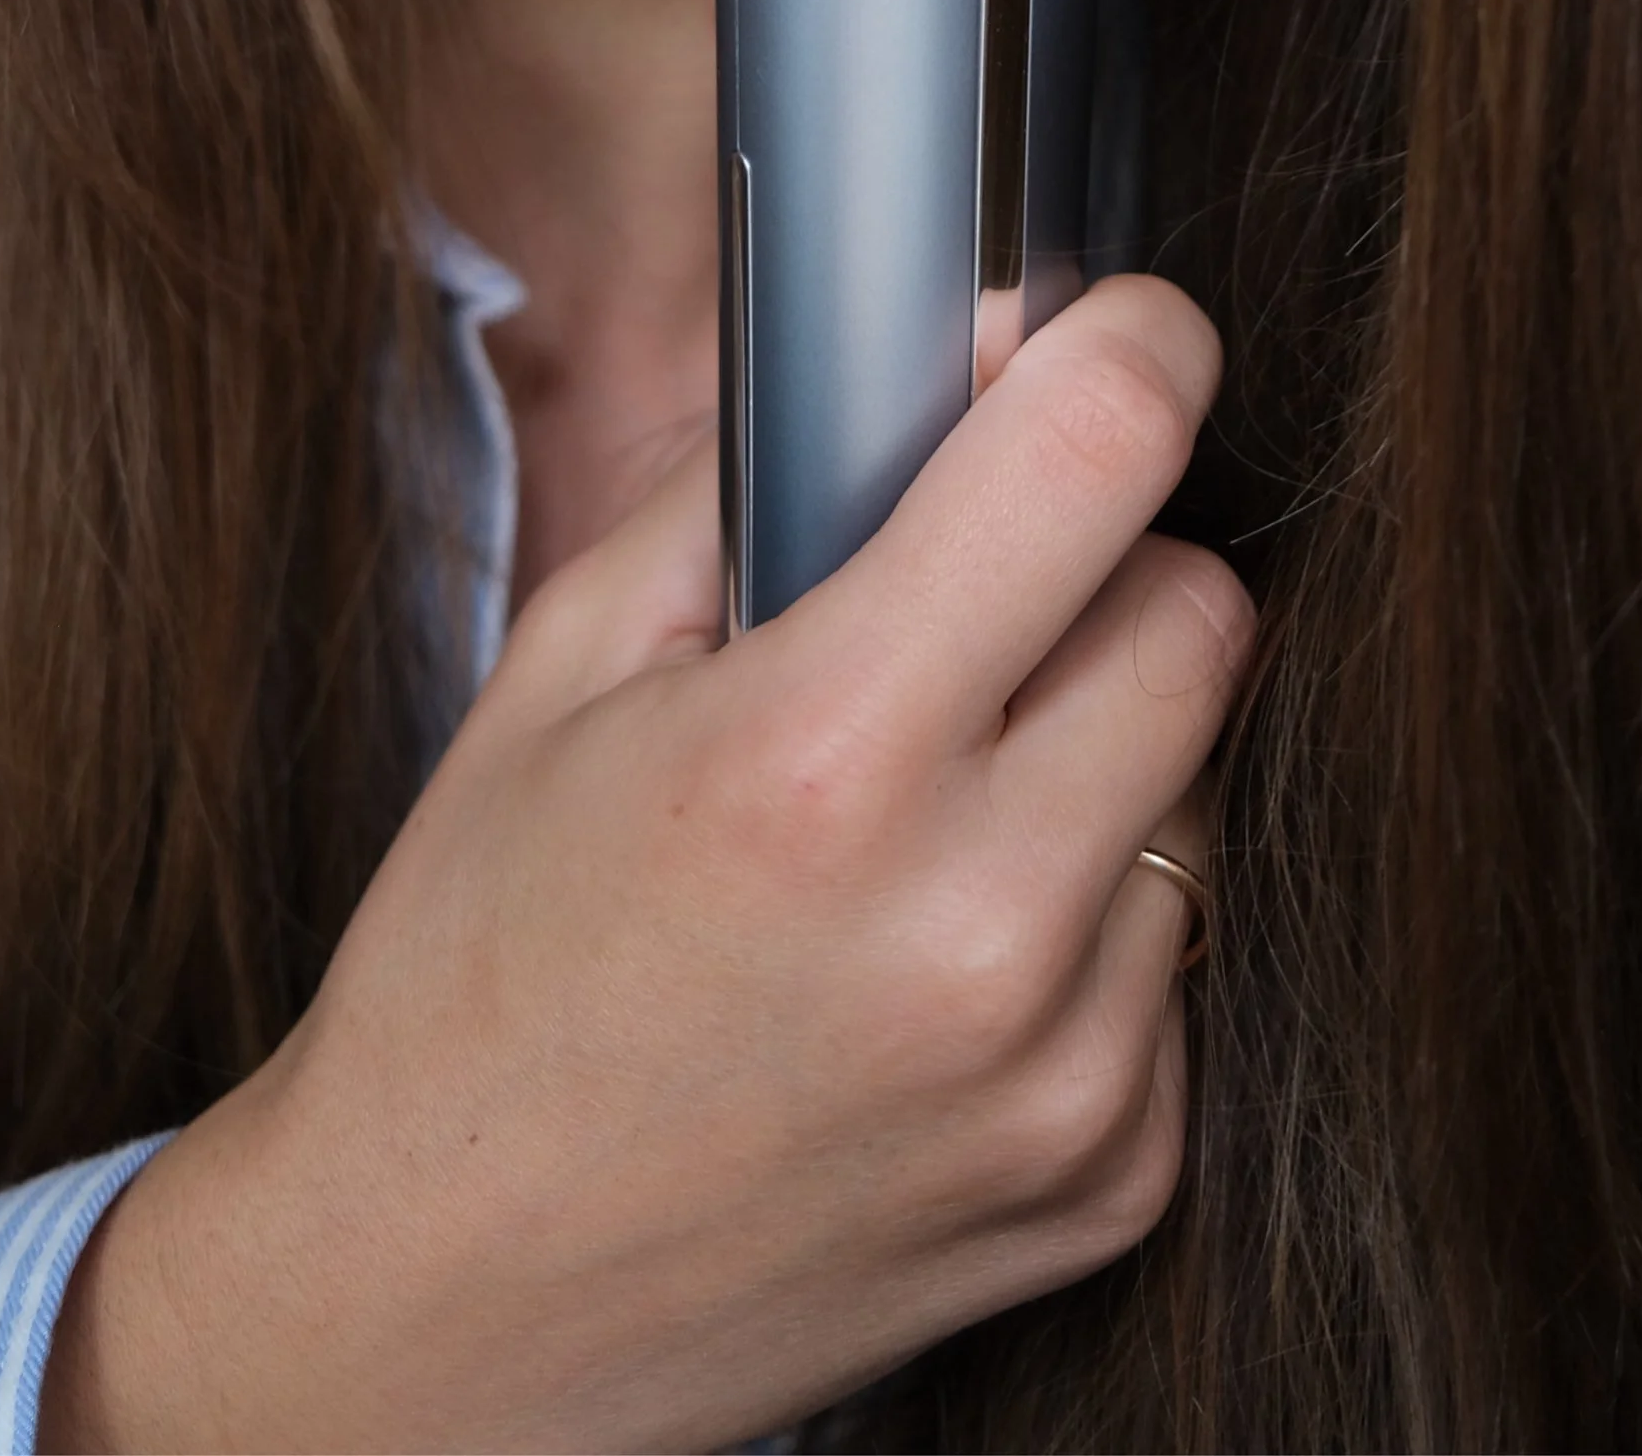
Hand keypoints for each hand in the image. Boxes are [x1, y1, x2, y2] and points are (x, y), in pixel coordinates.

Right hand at [40, 272, 1249, 1451]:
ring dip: (1101, 751)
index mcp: (818, 759)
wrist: (440, 1309)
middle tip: (979, 603)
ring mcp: (1061, 1077)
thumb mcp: (566, 664)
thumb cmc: (482, 961)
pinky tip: (933, 957)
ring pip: (1201, 783)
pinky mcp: (1110, 1182)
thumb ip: (771, 474)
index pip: (1100, 460)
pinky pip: (1175, 954)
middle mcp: (973, 927)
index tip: (1129, 333)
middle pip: (1200, 612)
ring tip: (922, 814)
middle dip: (1107, 565)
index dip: (1134, 349)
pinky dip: (1087, 919)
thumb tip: (975, 346)